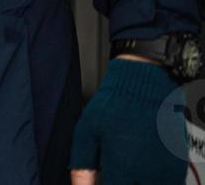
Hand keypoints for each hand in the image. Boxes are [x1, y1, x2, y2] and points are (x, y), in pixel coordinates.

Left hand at [70, 58, 188, 184]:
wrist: (146, 86)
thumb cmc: (115, 105)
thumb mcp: (87, 131)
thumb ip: (83, 164)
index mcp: (122, 168)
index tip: (101, 182)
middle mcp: (148, 175)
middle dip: (124, 183)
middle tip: (115, 174)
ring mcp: (166, 173)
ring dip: (138, 182)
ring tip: (127, 169)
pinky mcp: (177, 167)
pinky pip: (166, 183)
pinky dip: (153, 180)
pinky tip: (140, 166)